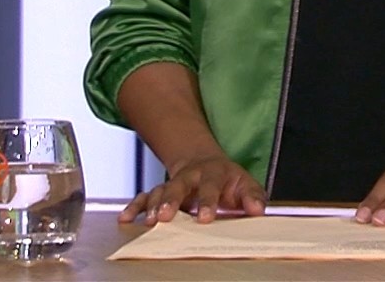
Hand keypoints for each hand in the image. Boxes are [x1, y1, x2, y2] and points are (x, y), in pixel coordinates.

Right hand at [118, 152, 266, 225]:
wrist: (205, 163)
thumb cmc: (227, 180)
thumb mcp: (245, 184)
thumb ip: (252, 197)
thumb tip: (258, 210)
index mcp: (213, 173)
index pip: (210, 186)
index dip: (208, 202)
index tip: (205, 218)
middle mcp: (190, 176)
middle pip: (178, 185)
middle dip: (171, 200)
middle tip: (165, 216)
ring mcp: (174, 183)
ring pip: (159, 191)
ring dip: (152, 205)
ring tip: (149, 221)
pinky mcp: (160, 191)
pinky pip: (145, 196)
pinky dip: (135, 206)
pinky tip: (126, 218)